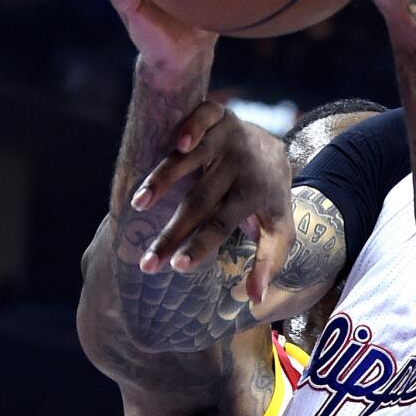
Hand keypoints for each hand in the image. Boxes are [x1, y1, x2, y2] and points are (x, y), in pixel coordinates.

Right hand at [130, 101, 293, 302]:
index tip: (176, 267)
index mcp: (256, 195)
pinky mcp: (220, 116)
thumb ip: (269, 261)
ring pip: (194, 159)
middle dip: (171, 232)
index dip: (200, 245)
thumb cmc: (266, 198)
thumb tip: (255, 299)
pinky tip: (175, 144)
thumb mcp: (278, 229)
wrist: (274, 149)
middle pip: (200, 201)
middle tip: (145, 262)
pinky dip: (192, 127)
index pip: (222, 224)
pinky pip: (204, 116)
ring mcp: (230, 138)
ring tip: (136, 206)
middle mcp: (242, 166)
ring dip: (164, 179)